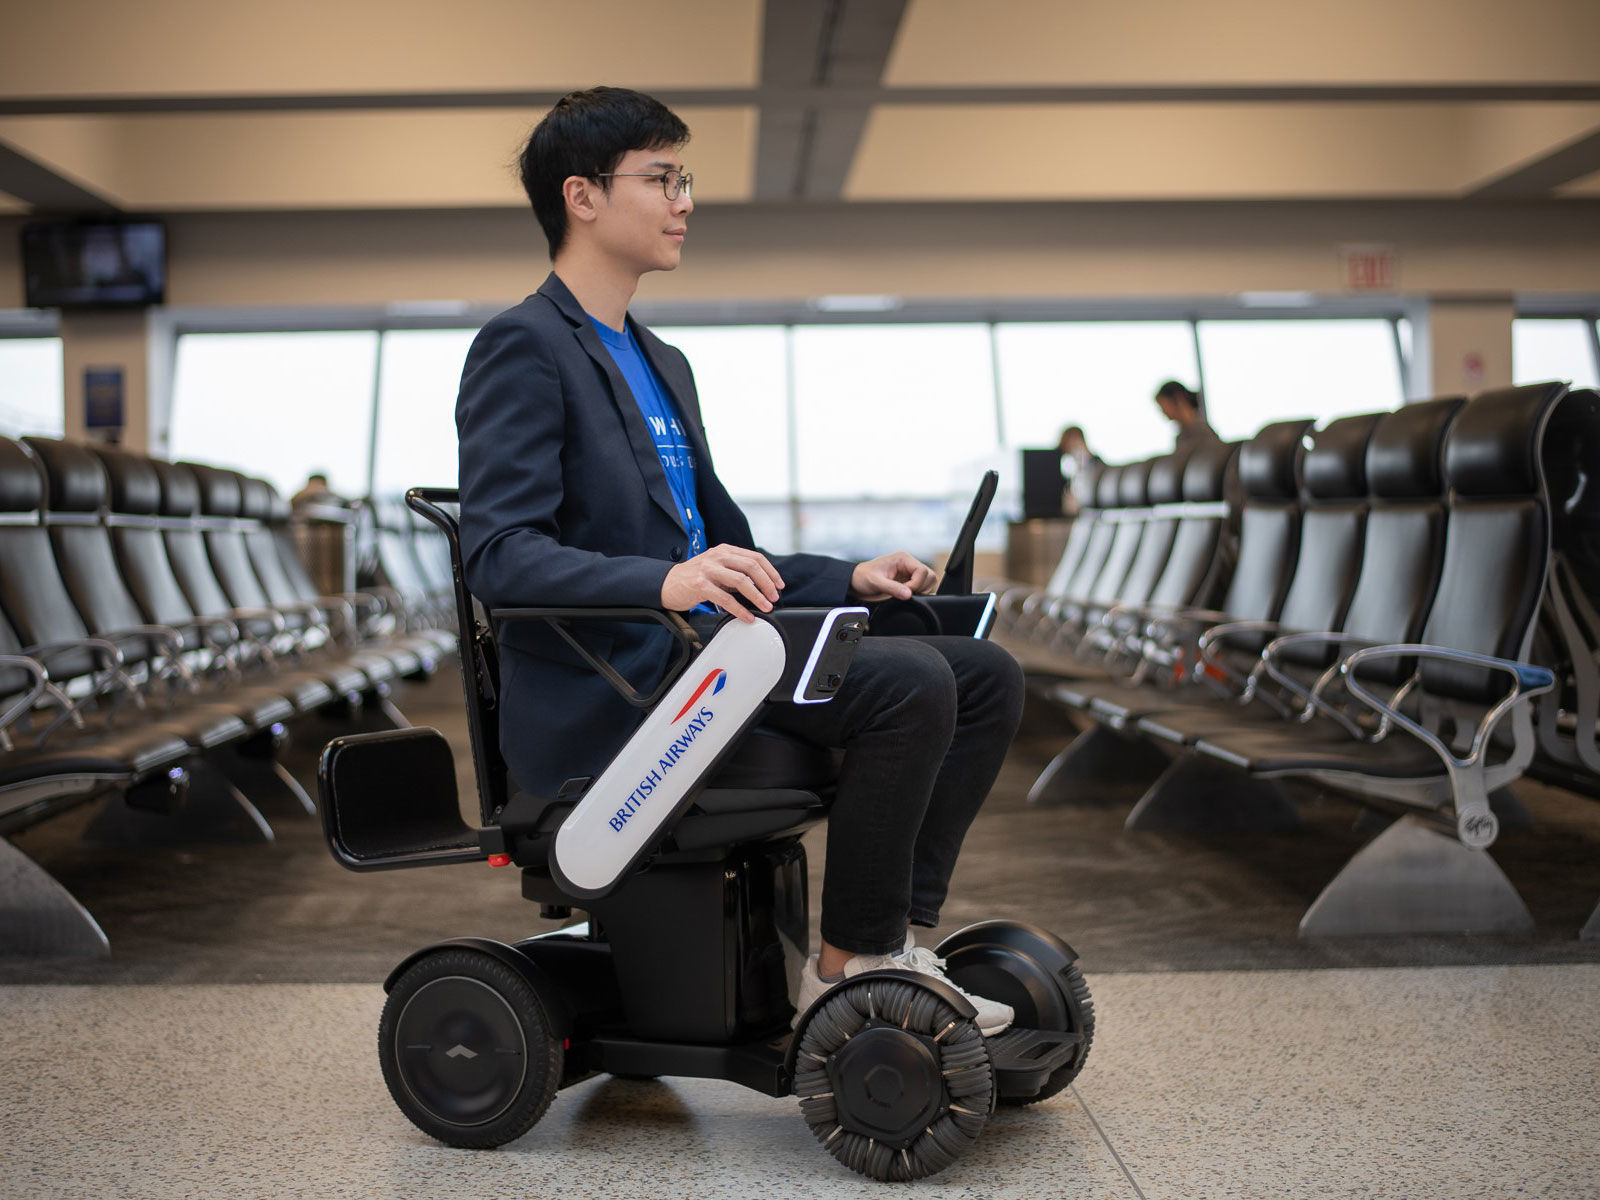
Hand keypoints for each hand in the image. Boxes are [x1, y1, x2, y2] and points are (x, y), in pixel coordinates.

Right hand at [661, 544, 784, 621]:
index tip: (779, 585)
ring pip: (741, 581)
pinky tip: (747, 616)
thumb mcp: (717, 569)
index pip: (755, 557)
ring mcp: (709, 569)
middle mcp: (718, 556)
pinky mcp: (700, 584)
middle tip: (774, 597)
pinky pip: (725, 598)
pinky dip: (740, 609)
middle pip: (751, 566)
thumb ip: (736, 573)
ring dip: (757, 596)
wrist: (667, 584)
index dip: (770, 571)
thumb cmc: (694, 578)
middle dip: (767, 583)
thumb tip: (761, 586)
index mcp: (725, 551)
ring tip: (765, 607)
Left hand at [850, 551, 936, 601]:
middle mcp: (909, 564)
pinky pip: (922, 588)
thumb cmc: (863, 577)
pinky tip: (906, 596)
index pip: (922, 570)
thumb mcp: (876, 582)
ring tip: (905, 595)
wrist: (855, 582)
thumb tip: (909, 594)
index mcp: (903, 559)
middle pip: (930, 576)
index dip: (917, 584)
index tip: (906, 592)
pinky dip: (919, 594)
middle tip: (906, 594)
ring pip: (929, 582)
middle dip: (921, 588)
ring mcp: (909, 573)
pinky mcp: (908, 582)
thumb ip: (893, 588)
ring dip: (921, 591)